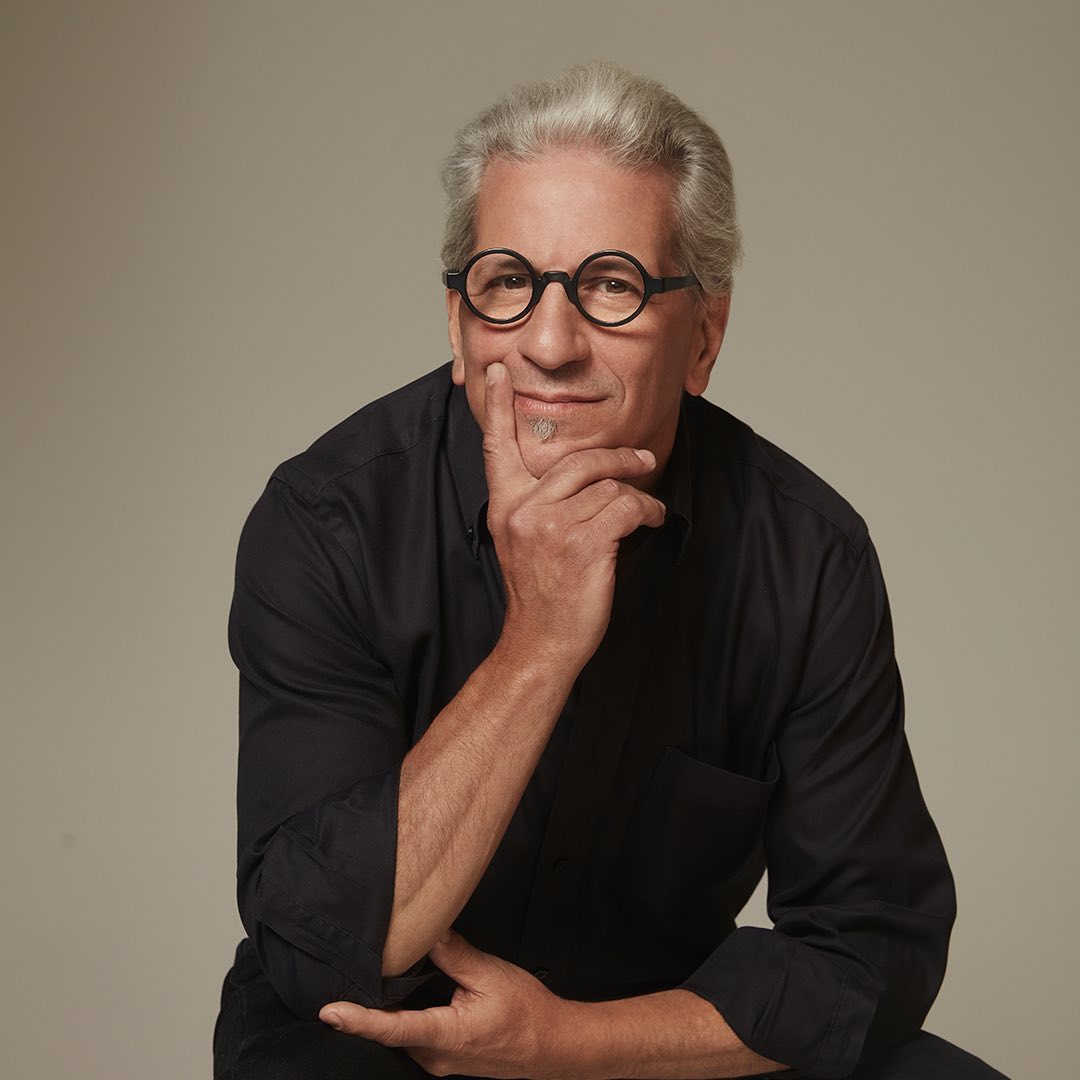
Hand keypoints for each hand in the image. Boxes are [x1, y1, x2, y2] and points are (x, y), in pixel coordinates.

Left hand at [318, 929, 572, 1078]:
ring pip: (401, 1036)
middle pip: (389, 1032)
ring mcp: (440, 1062)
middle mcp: (437, 1056)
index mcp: (448, 1036)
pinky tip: (400, 996)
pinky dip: (403, 1018)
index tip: (330, 1011)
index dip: (358, 1019)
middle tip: (341, 981)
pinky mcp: (446, 1059)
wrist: (554, 1045)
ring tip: (367, 983)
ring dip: (385, 1013)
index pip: (392, 1028)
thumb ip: (454, 954)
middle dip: (364, 1010)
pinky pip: (415, 1038)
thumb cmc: (529, 1014)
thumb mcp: (491, 975)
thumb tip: (427, 931)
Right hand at [482, 362, 665, 666]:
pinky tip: (653, 521)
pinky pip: (627, 507)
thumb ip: (537, 503)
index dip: (502, 407)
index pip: (498, 448)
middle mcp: (524, 510)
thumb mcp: (520, 541)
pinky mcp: (584, 543)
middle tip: (642, 460)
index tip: (499, 370)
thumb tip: (580, 476)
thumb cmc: (540, 593)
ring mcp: (552, 526)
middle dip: (619, 458)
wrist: (542, 641)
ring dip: (637, 496)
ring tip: (647, 511)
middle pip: (577, 459)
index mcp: (505, 506)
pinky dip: (648, 512)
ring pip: (608, 485)